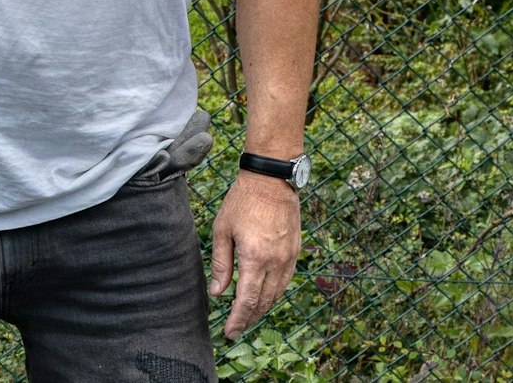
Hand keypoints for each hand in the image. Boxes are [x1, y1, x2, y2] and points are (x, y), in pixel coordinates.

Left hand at [209, 170, 300, 340]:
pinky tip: (265, 296)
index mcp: (254, 258)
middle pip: (263, 302)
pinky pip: (285, 281)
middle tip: (236, 329)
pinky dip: (274, 293)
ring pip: (276, 294)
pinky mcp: (295, 250)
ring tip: (248, 316)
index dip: (238, 320)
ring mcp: (288, 257)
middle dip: (249, 319)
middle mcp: (275, 262)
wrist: (271, 179)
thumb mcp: (222, 229)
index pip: (246, 300)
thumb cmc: (242, 201)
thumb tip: (218, 292)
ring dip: (262, 308)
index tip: (229, 333)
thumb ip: (221, 263)